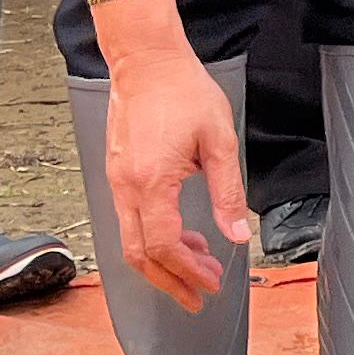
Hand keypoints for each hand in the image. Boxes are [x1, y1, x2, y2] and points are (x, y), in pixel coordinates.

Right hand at [82, 0, 245, 308]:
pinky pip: (130, 219)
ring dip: (163, 261)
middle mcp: (126, 186)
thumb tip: (237, 234)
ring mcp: (117, 180)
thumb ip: (228, 193)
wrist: (146, 60)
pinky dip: (154, 237)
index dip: (188, 272)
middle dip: (171, 281)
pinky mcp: (117, 172)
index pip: (164, 246)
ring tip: (199, 264)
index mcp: (151, 182)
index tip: (211, 284)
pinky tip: (183, 233)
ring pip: (130, 241)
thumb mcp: (219, 141)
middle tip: (201, 294)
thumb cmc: (183, 91)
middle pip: (140, 255)